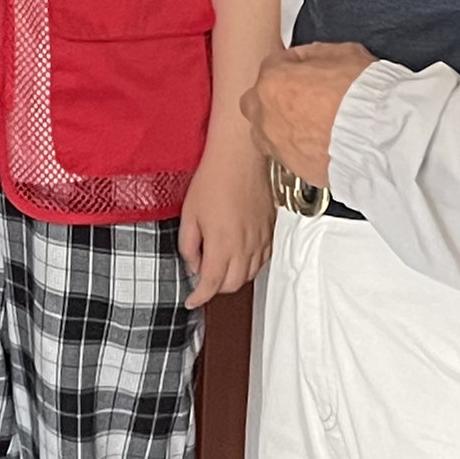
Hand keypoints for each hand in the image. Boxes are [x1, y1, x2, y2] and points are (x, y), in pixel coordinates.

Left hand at [176, 139, 273, 305]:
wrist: (239, 157)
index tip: (191, 301)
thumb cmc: (213, 180)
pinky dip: (250, 265)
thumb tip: (193, 264)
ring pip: (250, 274)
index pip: (211, 284)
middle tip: (201, 279)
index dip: (199, 297)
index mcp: (222, 244)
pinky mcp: (270, 230)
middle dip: (215, 288)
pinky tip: (239, 256)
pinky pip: (263, 259)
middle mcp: (245, 246)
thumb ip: (189, 245)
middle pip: (233, 285)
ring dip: (233, 277)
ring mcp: (261, 239)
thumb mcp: (188, 214)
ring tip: (218, 266)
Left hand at [243, 42, 377, 188]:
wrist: (379, 137)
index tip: (306, 70)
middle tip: (300, 97)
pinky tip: (320, 144)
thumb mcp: (344, 54)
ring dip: (281, 127)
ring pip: (266, 133)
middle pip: (257, 102)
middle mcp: (266, 115)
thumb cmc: (363, 95)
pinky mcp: (293, 168)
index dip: (294, 65)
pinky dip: (299, 149)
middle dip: (273, 98)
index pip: (274, 65)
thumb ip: (316, 54)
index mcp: (273, 81)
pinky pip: (288, 155)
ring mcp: (276, 144)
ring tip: (311, 125)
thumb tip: (309, 60)